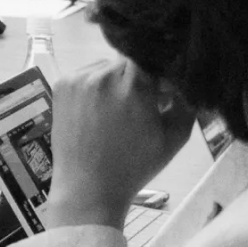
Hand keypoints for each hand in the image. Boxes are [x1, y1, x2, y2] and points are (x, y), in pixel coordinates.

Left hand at [43, 58, 194, 229]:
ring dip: (116, 81)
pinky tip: (98, 112)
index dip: (161, 73)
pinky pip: (86, 74)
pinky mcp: (61, 84)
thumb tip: (186, 80)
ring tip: (117, 112)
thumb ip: (186, 103)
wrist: (87, 188)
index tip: (164, 93)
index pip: (153, 58)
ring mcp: (78, 77)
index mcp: (133, 84)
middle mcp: (103, 73)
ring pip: (106, 67)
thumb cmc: (134, 166)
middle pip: (129, 62)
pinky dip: (95, 86)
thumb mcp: (173, 138)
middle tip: (142, 105)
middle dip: (139, 79)